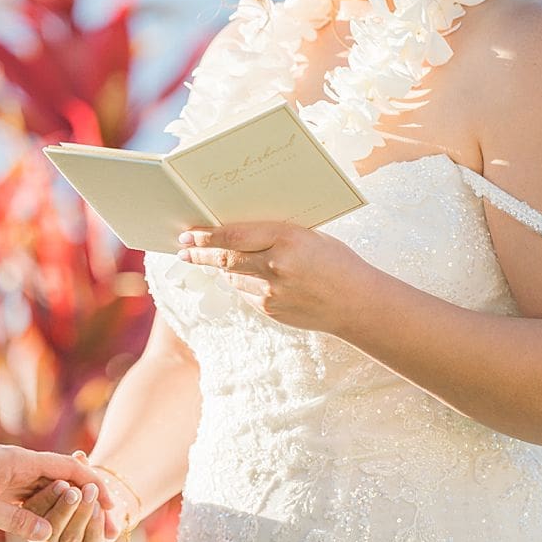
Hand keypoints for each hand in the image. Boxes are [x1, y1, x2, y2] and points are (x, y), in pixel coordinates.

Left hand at [0, 443, 114, 541]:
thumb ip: (12, 519)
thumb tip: (47, 535)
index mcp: (17, 462)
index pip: (66, 468)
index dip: (92, 483)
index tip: (110, 503)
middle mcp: (19, 465)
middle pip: (64, 479)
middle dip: (89, 498)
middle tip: (110, 521)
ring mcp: (12, 475)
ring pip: (51, 489)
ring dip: (72, 506)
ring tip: (93, 526)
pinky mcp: (3, 487)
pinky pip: (35, 497)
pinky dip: (51, 510)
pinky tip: (63, 526)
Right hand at [21, 453, 137, 541]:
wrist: (102, 498)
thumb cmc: (78, 483)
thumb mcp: (73, 474)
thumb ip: (74, 466)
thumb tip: (80, 456)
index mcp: (30, 519)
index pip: (33, 512)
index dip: (47, 498)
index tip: (60, 483)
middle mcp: (45, 540)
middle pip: (52, 527)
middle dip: (64, 507)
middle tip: (74, 491)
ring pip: (71, 536)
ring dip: (81, 513)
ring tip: (90, 493)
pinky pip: (92, 540)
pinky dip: (96, 523)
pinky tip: (100, 507)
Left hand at [177, 221, 372, 332]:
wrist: (357, 304)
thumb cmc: (337, 262)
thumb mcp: (309, 237)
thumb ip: (275, 235)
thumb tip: (237, 232)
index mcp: (287, 238)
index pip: (233, 236)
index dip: (206, 235)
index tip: (188, 233)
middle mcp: (275, 265)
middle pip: (224, 259)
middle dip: (200, 253)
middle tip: (184, 248)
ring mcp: (271, 291)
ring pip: (232, 276)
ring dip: (222, 268)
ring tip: (212, 259)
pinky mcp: (270, 309)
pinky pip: (246, 293)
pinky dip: (243, 283)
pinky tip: (250, 277)